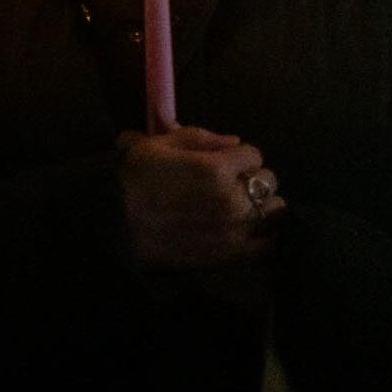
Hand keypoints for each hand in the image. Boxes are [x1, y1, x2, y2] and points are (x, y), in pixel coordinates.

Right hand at [118, 127, 284, 269]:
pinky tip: (251, 228)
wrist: (115, 225)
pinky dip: (266, 233)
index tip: (224, 160)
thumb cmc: (132, 179)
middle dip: (251, 178)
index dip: (237, 155)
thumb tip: (234, 142)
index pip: (253, 154)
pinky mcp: (232, 253)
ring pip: (276, 210)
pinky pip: (269, 243)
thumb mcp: (156, 144)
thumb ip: (199, 138)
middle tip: (231, 182)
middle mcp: (232, 198)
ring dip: (262, 205)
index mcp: (215, 168)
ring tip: (242, 206)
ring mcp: (235, 229)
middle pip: (268, 180)